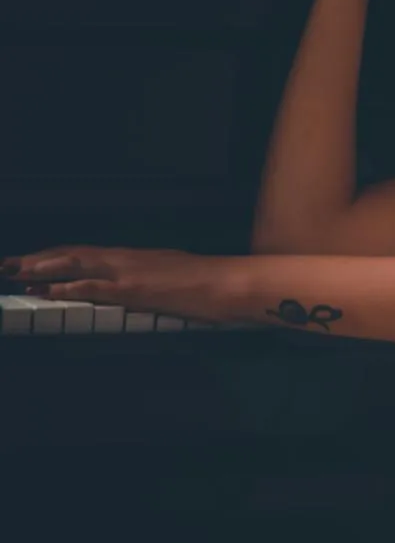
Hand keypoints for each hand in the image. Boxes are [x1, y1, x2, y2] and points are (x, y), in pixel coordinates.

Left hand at [1, 245, 228, 319]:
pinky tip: (46, 289)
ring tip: (16, 272)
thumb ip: (147, 278)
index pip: (84, 253)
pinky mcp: (132, 289)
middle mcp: (124, 257)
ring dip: (41, 269)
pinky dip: (65, 287)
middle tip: (9, 263)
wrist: (225, 283)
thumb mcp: (170, 274)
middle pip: (72, 255)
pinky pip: (92, 286)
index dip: (55, 256)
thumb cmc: (205, 283)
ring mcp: (127, 272)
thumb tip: (135, 286)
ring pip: (75, 265)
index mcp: (132, 256)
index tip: (32, 260)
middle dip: (38, 258)